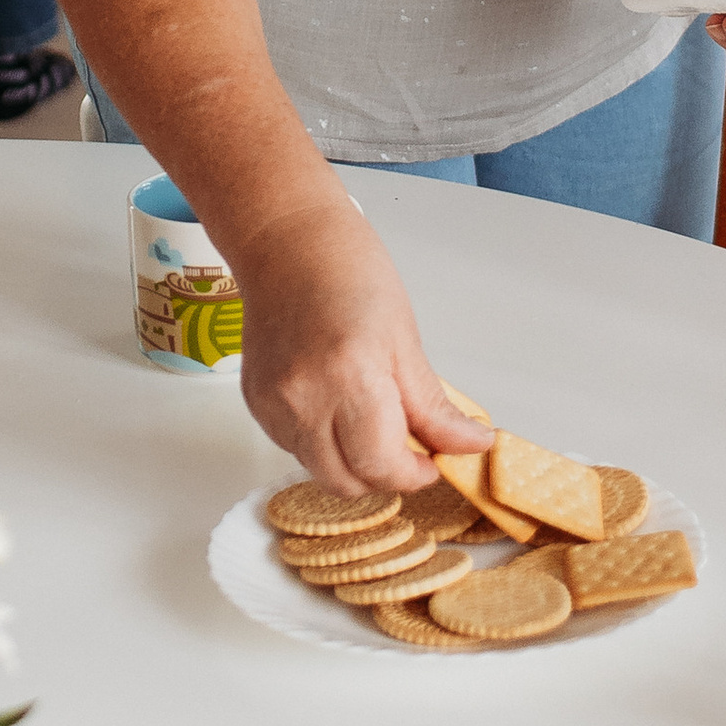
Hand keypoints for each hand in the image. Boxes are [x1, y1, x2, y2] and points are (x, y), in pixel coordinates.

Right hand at [231, 191, 484, 493]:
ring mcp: (273, 404)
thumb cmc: (347, 272)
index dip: (415, 475)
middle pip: (348, 482)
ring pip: (320, 470)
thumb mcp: (406, 340)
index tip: (434, 462)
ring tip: (372, 419)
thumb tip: (470, 445)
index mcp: (350, 377)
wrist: (286, 243)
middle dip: (385, 476)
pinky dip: (323, 443)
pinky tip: (338, 406)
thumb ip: (434, 407)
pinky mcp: (256, 403)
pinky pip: (295, 447)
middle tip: (410, 448)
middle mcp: (303, 398)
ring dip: (352, 462)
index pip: (382, 466)